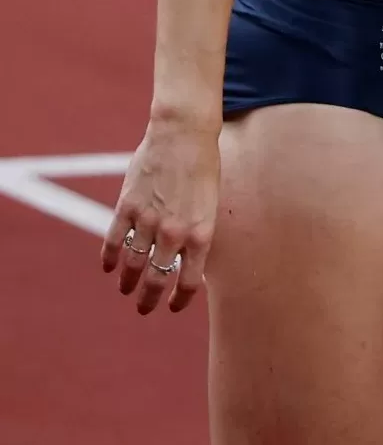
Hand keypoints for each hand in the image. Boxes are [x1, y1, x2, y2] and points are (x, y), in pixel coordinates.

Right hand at [101, 114, 218, 314]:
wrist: (184, 135)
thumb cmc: (204, 167)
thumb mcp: (210, 204)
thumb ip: (197, 232)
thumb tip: (187, 259)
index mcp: (201, 233)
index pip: (188, 281)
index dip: (180, 299)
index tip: (174, 307)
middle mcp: (174, 232)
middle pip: (156, 278)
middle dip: (149, 299)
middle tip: (144, 309)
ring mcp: (148, 220)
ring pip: (132, 264)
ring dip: (127, 282)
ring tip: (126, 291)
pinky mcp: (127, 207)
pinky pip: (114, 241)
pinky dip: (110, 258)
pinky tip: (109, 268)